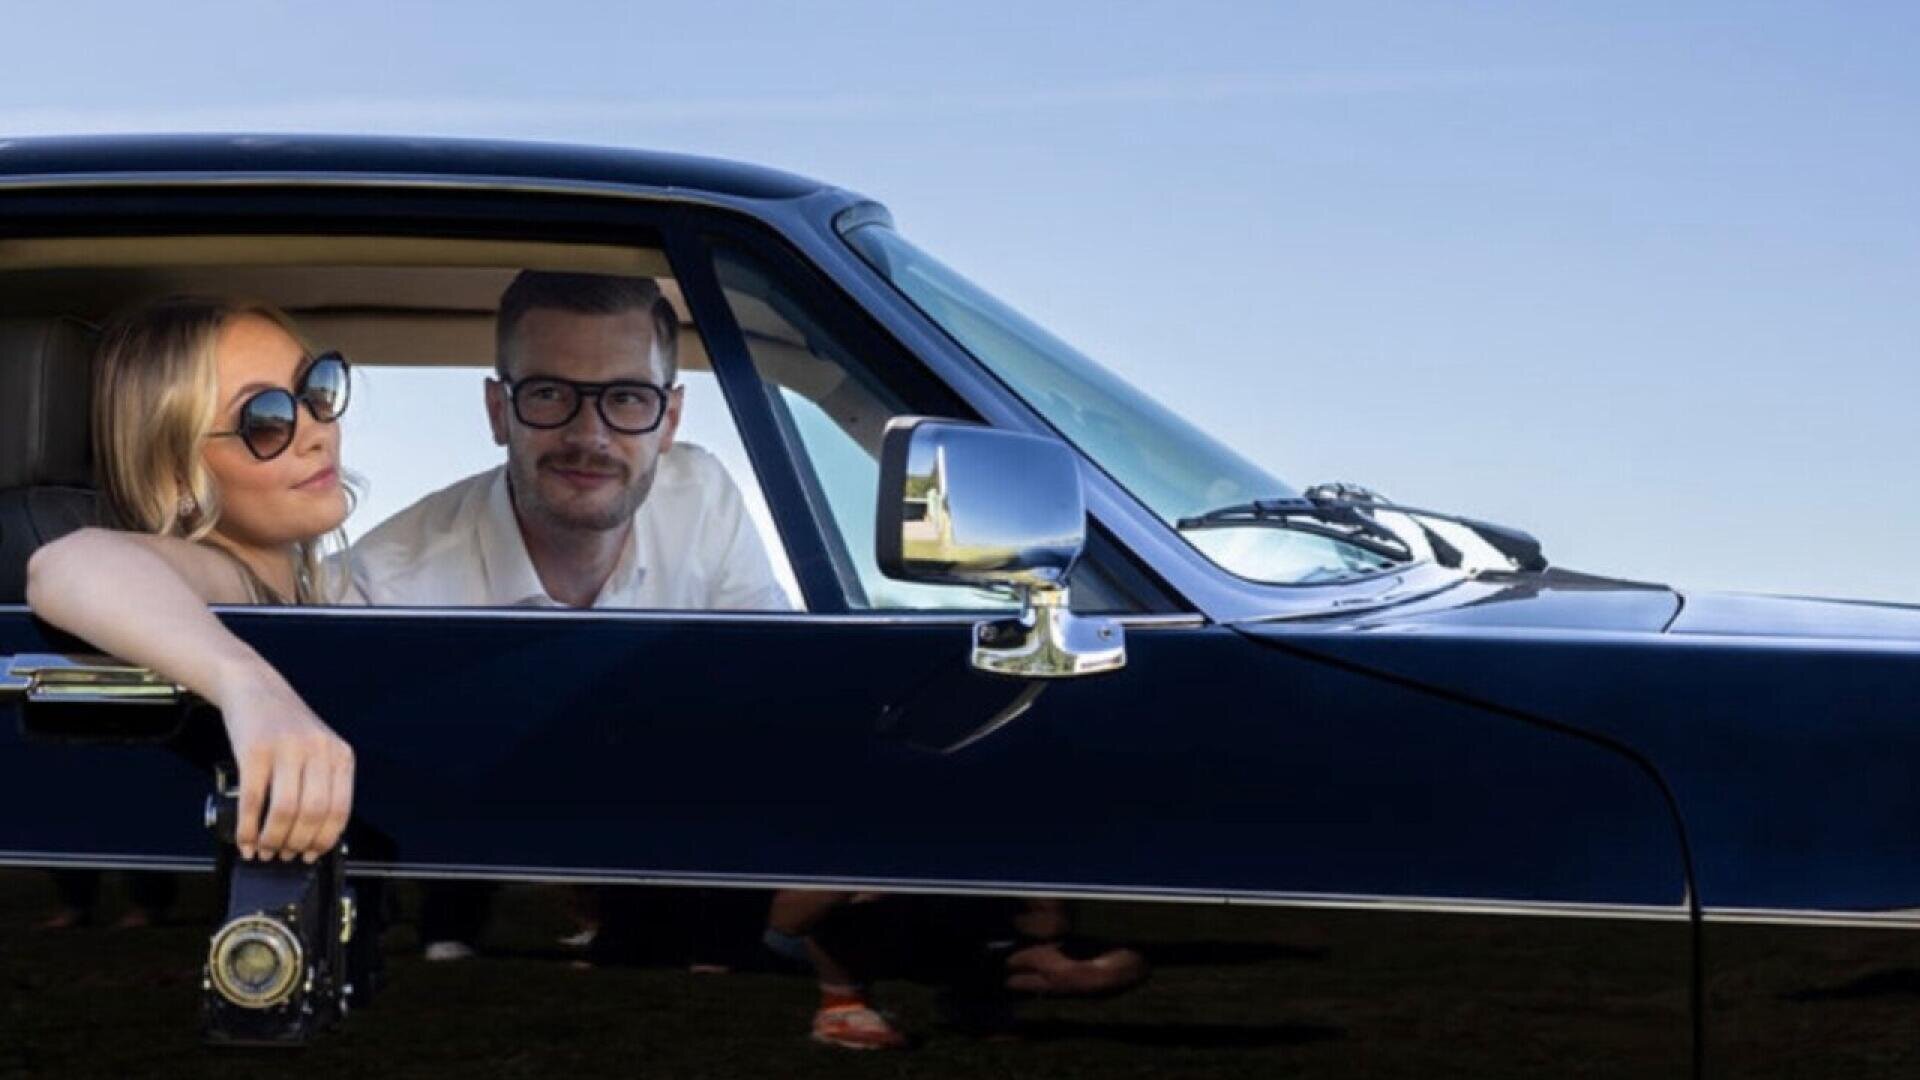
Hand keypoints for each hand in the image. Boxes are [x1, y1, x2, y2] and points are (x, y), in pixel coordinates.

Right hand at [215, 668, 354, 861]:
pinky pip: (253, 800)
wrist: (254, 688)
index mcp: (340, 754)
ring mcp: (287, 749)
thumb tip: (312, 836)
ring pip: (285, 811)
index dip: (325, 840)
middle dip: (297, 843)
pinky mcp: (255, 750)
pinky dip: (248, 827)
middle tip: (283, 855)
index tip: (312, 855)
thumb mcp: (317, 749)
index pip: (340, 810)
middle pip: (313, 814)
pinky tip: (245, 839)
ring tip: (264, 850)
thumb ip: (321, 784)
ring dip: (272, 839)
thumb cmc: (285, 727)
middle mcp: (318, 750)